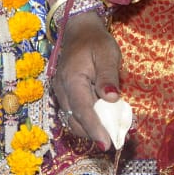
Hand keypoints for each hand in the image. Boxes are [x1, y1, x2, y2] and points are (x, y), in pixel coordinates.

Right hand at [53, 12, 122, 151]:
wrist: (79, 30)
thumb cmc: (95, 41)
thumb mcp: (107, 54)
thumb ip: (108, 76)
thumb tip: (112, 99)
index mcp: (72, 79)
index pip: (83, 110)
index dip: (94, 129)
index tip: (107, 144)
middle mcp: (61, 89)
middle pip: (75, 120)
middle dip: (92, 134)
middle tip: (113, 141)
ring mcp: (60, 92)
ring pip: (72, 119)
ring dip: (88, 129)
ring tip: (109, 133)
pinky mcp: (63, 94)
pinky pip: (72, 113)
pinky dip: (85, 121)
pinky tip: (100, 122)